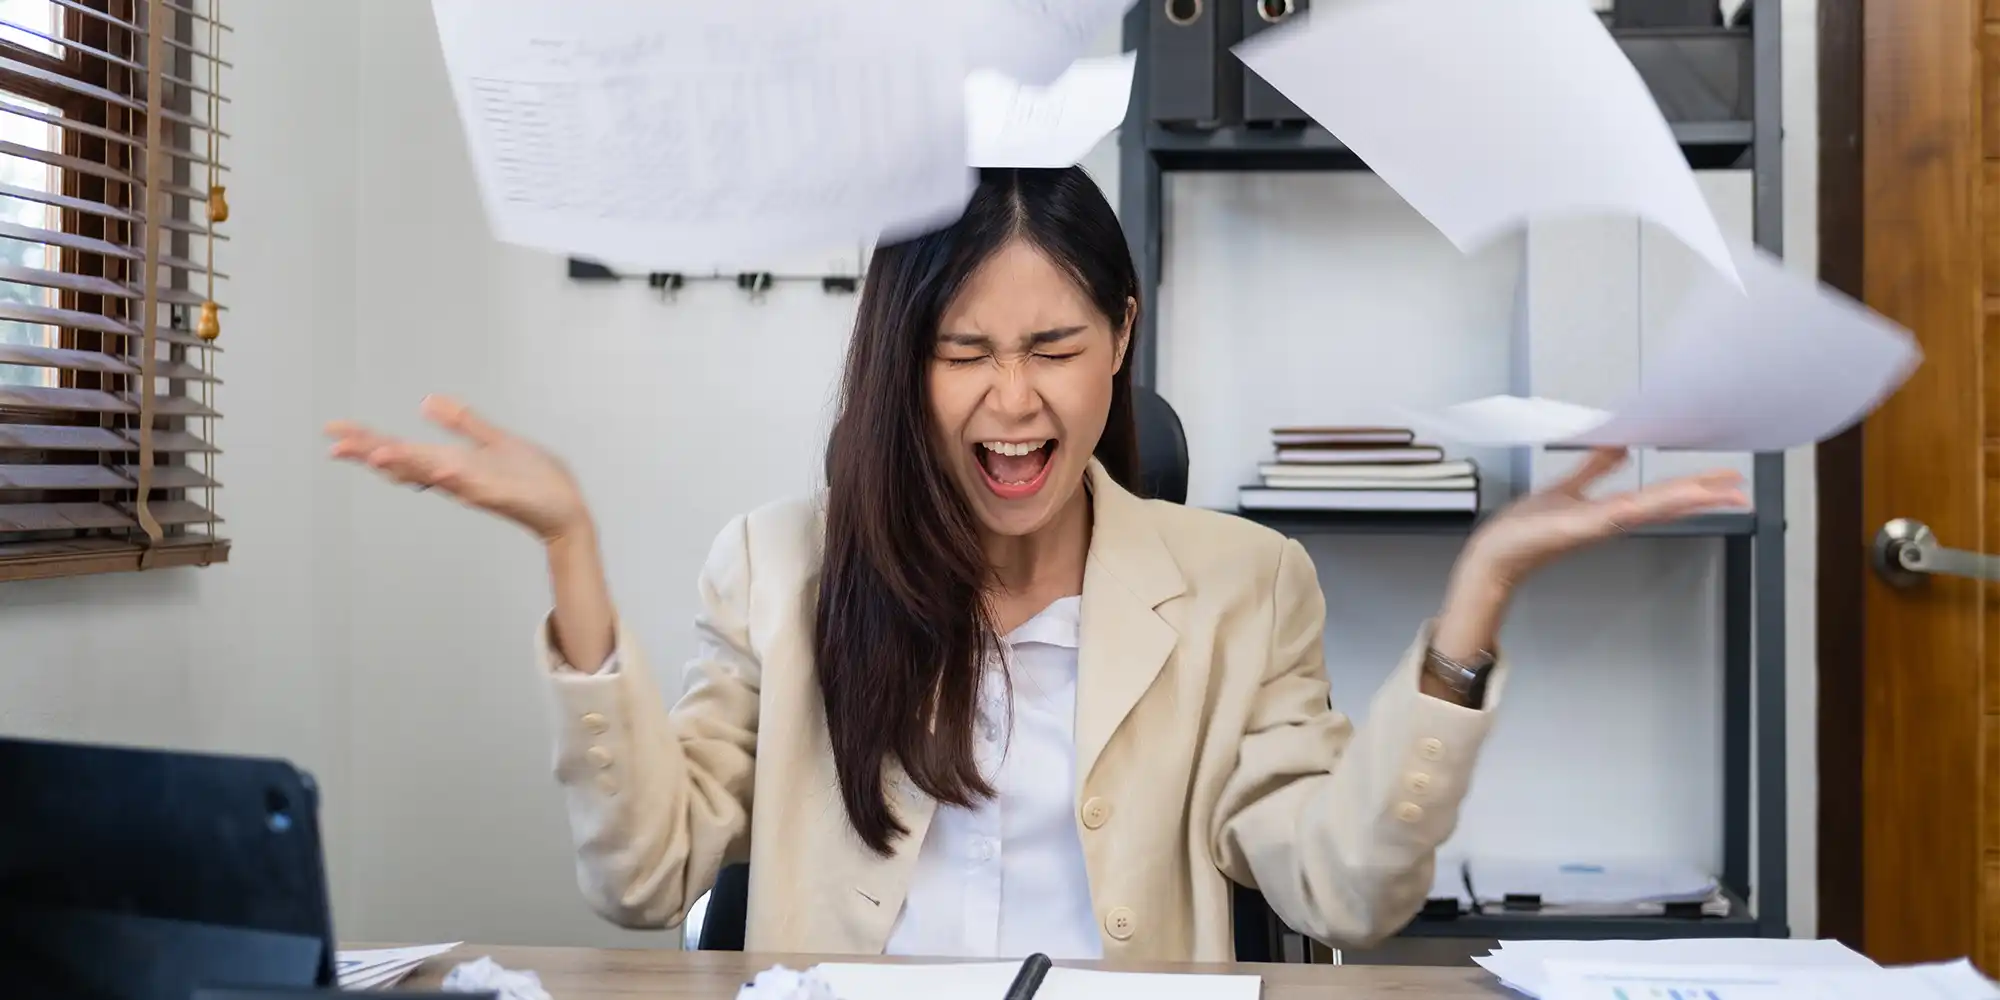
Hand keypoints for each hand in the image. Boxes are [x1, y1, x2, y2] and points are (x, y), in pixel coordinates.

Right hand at [325, 395, 590, 543]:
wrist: (566, 509)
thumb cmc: (534, 479)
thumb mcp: (494, 441)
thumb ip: (462, 423)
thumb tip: (427, 401)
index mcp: (452, 463)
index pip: (402, 448)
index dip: (367, 439)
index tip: (335, 430)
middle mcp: (455, 476)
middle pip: (405, 462)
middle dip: (370, 452)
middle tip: (334, 445)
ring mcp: (474, 487)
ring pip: (431, 474)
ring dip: (404, 464)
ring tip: (375, 452)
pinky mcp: (498, 496)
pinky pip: (471, 486)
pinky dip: (454, 479)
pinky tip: (439, 468)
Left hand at [1431, 448, 1747, 660]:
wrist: (1496, 554)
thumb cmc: (1524, 529)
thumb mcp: (1565, 489)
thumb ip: (1592, 469)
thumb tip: (1618, 447)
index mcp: (1611, 511)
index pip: (1662, 496)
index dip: (1695, 487)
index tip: (1726, 479)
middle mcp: (1611, 520)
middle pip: (1667, 504)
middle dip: (1705, 495)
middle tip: (1742, 489)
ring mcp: (1599, 525)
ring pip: (1652, 508)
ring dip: (1687, 500)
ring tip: (1722, 493)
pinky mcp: (1580, 528)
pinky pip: (1618, 513)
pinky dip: (1643, 507)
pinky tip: (1666, 499)